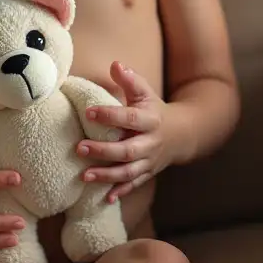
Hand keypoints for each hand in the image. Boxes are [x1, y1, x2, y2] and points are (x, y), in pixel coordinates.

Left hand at [77, 62, 190, 202]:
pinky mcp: (148, 173)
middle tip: (79, 148)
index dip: (110, 115)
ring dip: (107, 175)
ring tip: (84, 175)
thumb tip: (115, 64)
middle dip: (104, 151)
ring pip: (129, 172)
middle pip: (127, 150)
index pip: (130, 118)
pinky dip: (121, 192)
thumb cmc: (155, 110)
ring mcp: (150, 161)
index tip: (88, 112)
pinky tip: (106, 198)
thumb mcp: (145, 93)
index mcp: (150, 120)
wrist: (183, 134)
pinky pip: (134, 185)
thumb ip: (130, 80)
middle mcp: (151, 143)